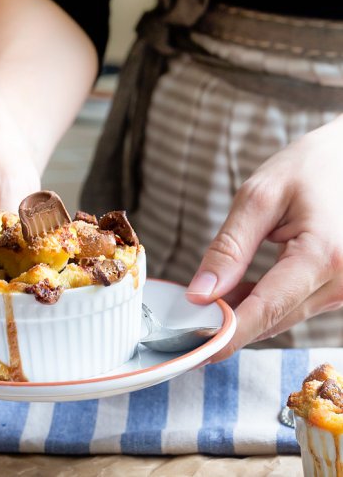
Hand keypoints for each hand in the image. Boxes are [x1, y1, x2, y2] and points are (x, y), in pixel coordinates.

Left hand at [186, 116, 342, 361]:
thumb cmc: (309, 167)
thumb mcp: (260, 197)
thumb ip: (229, 248)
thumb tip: (200, 294)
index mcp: (323, 256)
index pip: (267, 310)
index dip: (228, 333)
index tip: (196, 350)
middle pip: (275, 320)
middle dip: (230, 327)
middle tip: (188, 323)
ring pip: (284, 317)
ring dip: (246, 316)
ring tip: (207, 304)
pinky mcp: (341, 287)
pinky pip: (295, 305)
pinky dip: (264, 305)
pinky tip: (236, 295)